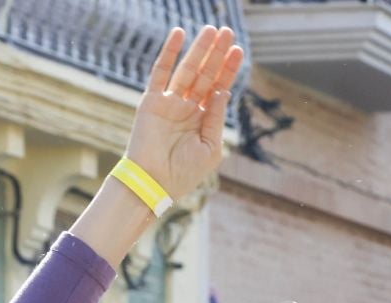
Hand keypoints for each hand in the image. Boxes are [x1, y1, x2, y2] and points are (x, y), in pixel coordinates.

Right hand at [125, 25, 244, 201]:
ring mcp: (169, 103)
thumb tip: (221, 90)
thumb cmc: (183, 173)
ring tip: (212, 30)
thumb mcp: (210, 147)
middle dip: (217, 54)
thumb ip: (216, 118)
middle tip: (228, 32)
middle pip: (205, 74)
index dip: (229, 70)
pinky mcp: (152, 101)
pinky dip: (169, 53)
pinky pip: (161, 72)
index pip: (218, 88)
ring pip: (188, 69)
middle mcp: (187, 108)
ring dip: (199, 49)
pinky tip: (179, 34)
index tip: (239, 50)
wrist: (154, 184)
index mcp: (202, 120)